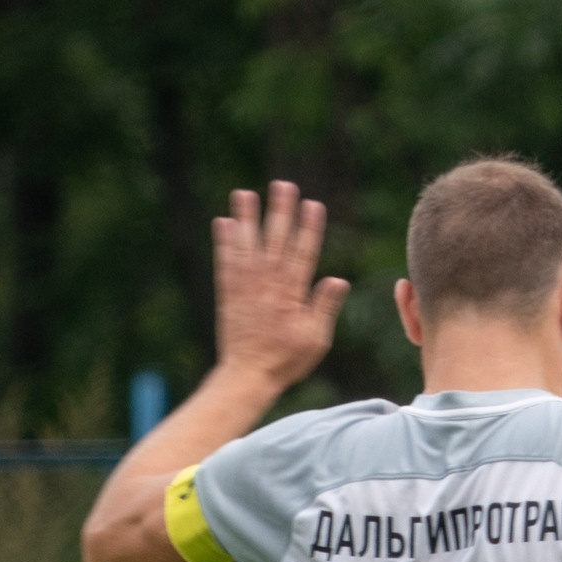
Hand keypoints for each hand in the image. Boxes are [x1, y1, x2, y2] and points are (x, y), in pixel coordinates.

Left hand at [214, 182, 348, 391]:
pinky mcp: (228, 294)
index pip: (303, 253)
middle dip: (279, 212)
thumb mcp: (315, 339)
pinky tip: (223, 223)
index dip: (308, 228)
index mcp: (292, 294)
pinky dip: (224, 243)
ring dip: (246, 218)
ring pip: (247, 246)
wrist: (247, 376)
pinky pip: (226, 263)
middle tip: (282, 185)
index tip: (312, 204)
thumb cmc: (285, 361)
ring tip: (244, 194)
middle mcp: (268, 285)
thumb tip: (338, 280)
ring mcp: (246, 287)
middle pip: (275, 241)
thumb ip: (324, 307)